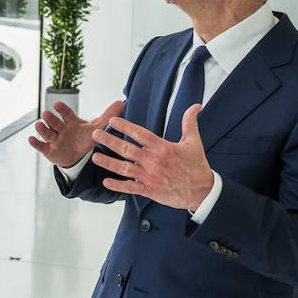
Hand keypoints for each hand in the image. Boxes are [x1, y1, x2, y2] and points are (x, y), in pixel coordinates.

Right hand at [28, 100, 125, 167]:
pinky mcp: (49, 150)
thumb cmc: (85, 138)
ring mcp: (53, 139)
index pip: (65, 113)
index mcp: (70, 121)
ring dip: (42, 129)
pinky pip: (41, 146)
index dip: (61, 109)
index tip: (57, 105)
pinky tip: (31, 139)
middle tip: (47, 114)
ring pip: (46, 133)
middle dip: (50, 118)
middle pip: (54, 122)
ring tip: (40, 125)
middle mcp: (60, 129)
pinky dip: (35, 143)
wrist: (77, 156)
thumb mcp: (96, 128)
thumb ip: (108, 116)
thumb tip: (122, 101)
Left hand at [89, 104, 214, 210]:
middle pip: (127, 149)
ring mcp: (150, 176)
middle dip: (109, 141)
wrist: (202, 191)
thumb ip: (190, 122)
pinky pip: (130, 188)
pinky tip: (106, 182)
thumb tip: (195, 106)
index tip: (111, 121)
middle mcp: (153, 161)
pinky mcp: (149, 190)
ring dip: (108, 163)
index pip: (140, 134)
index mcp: (162, 148)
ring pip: (124, 168)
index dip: (125, 126)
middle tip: (95, 135)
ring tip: (95, 157)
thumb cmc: (197, 166)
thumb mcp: (194, 142)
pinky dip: (118, 186)